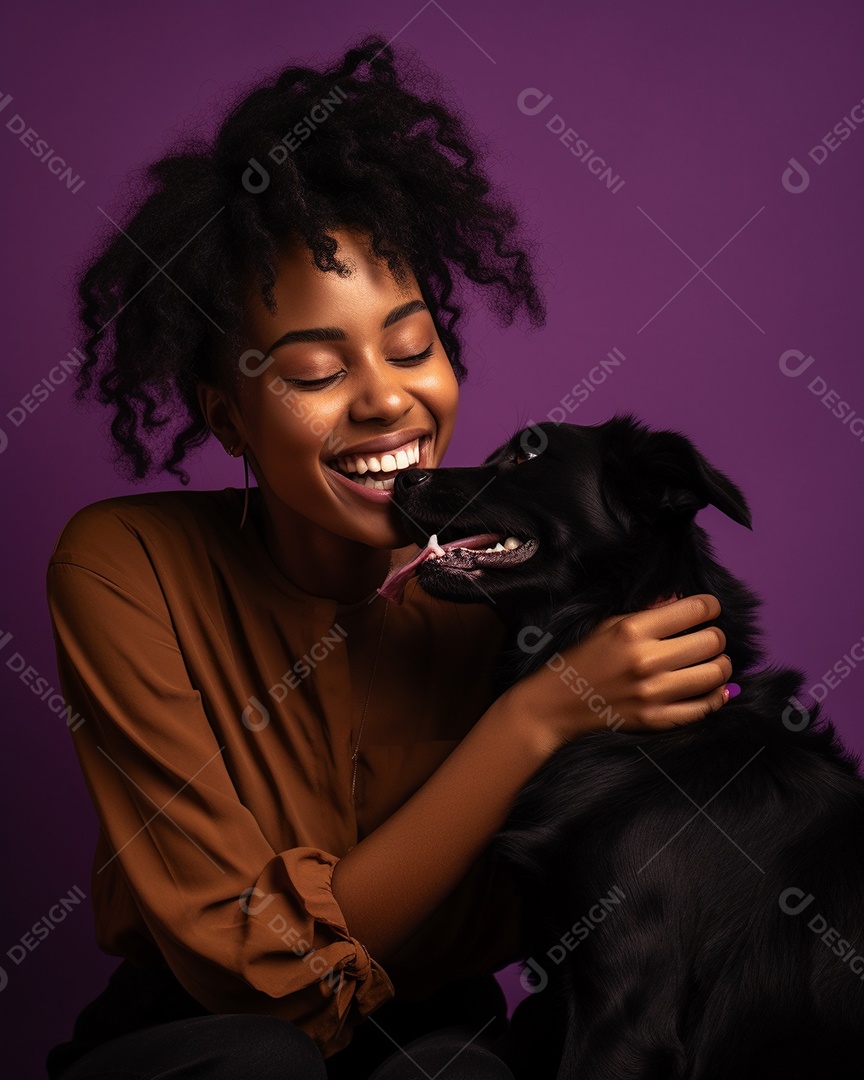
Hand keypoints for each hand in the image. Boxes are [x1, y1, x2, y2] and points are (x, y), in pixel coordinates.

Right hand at [507, 593, 731, 754]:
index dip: (710, 606)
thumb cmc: (581, 657)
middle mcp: (647, 661)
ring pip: (715, 675)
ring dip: (721, 665)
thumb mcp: (608, 623)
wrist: (556, 703)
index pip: (695, 610)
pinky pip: (704, 708)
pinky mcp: (656, 720)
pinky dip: (716, 697)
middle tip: (709, 637)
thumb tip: (683, 599)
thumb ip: (648, 610)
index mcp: (633, 630)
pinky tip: (713, 688)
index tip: (709, 609)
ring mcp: (653, 694)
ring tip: (712, 662)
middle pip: (711, 641)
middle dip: (716, 636)